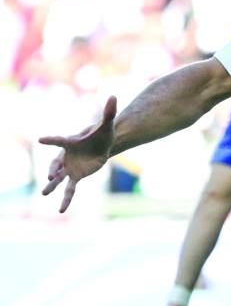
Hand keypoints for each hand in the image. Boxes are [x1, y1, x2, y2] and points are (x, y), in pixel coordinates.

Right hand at [39, 96, 117, 211]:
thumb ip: (109, 111)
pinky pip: (70, 188)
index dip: (52, 140)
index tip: (41, 139)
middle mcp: (66, 156)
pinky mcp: (76, 176)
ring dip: (52, 185)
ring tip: (44, 193)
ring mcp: (70, 167)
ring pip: (59, 177)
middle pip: (56, 163)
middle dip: (52, 169)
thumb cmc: (102, 133)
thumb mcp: (107, 123)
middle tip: (50, 176)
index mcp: (71, 142)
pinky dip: (66, 198)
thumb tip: (114, 96)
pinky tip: (61, 209)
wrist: (102, 145)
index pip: (60, 141)